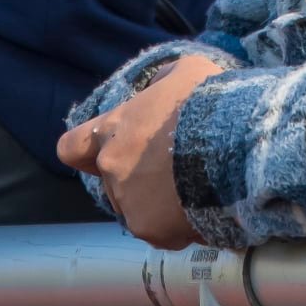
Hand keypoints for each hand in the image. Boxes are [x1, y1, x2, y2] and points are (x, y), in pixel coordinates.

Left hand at [56, 55, 222, 249]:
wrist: (234, 142)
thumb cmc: (209, 103)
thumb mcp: (188, 71)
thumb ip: (165, 81)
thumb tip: (163, 86)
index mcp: (112, 128)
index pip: (71, 148)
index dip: (86, 154)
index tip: (111, 154)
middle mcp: (111, 165)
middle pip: (114, 185)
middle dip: (139, 183)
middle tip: (175, 176)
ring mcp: (127, 199)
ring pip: (139, 212)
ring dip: (160, 208)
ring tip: (198, 194)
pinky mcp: (149, 227)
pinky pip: (164, 233)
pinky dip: (182, 228)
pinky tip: (207, 211)